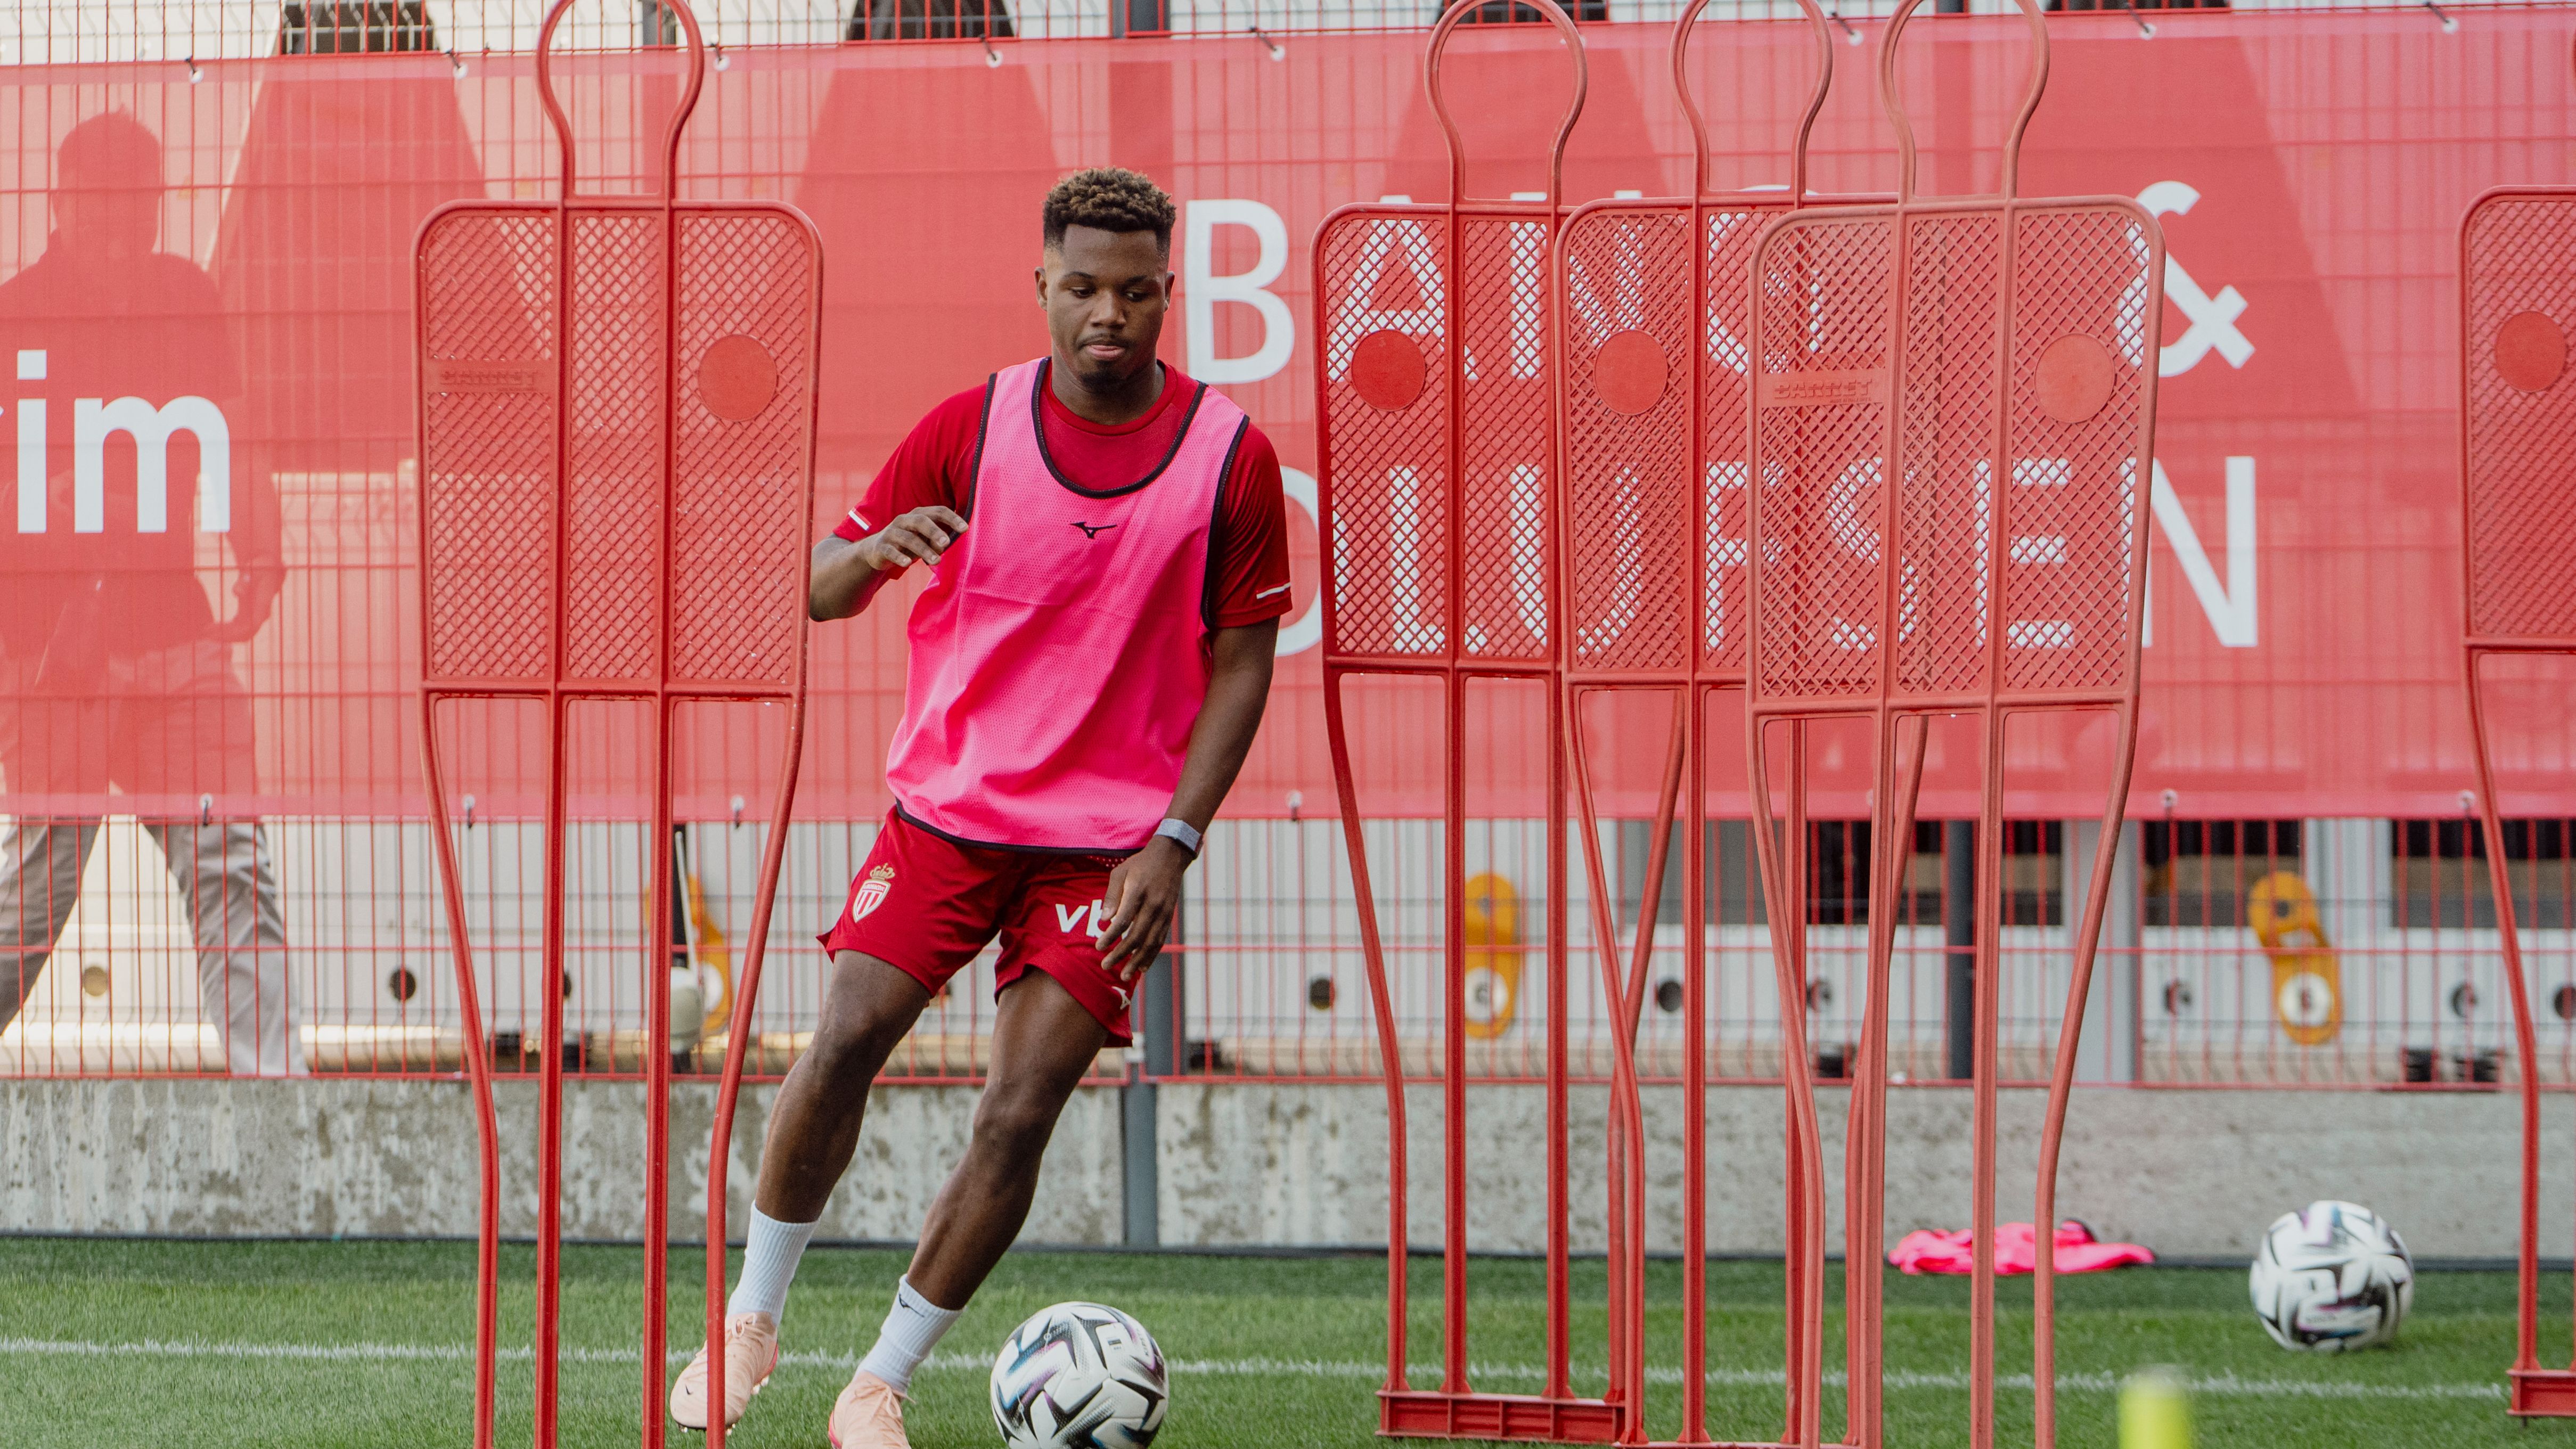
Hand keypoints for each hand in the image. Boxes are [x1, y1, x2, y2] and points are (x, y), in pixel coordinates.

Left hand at [206, 567, 282, 643]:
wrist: (267, 567)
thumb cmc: (259, 566)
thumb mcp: (254, 569)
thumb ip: (245, 580)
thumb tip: (236, 592)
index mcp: (263, 604)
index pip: (252, 625)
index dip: (235, 632)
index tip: (217, 631)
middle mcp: (261, 613)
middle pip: (246, 633)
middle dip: (226, 636)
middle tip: (205, 635)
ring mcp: (255, 615)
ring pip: (242, 633)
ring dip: (224, 635)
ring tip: (205, 633)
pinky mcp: (248, 615)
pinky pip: (238, 628)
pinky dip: (225, 630)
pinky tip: (212, 628)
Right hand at [855, 506, 967, 574]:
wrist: (877, 551)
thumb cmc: (908, 544)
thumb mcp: (924, 541)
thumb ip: (936, 541)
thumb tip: (945, 544)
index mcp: (918, 515)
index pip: (937, 511)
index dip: (951, 518)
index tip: (965, 528)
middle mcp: (904, 520)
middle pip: (920, 521)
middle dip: (934, 531)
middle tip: (946, 543)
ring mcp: (891, 533)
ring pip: (908, 538)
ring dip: (923, 549)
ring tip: (936, 561)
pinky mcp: (881, 547)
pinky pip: (890, 551)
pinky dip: (899, 557)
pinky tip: (907, 563)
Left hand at [1096, 837, 1189, 982]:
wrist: (1171, 856)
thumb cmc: (1140, 864)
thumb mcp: (1120, 872)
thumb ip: (1112, 896)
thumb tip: (1104, 920)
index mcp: (1138, 892)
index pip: (1123, 920)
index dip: (1111, 936)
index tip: (1098, 947)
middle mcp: (1153, 904)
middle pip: (1137, 936)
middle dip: (1121, 954)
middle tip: (1106, 966)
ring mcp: (1164, 912)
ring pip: (1151, 942)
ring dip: (1137, 961)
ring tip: (1125, 975)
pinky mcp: (1169, 917)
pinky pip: (1160, 940)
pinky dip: (1152, 955)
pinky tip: (1143, 967)